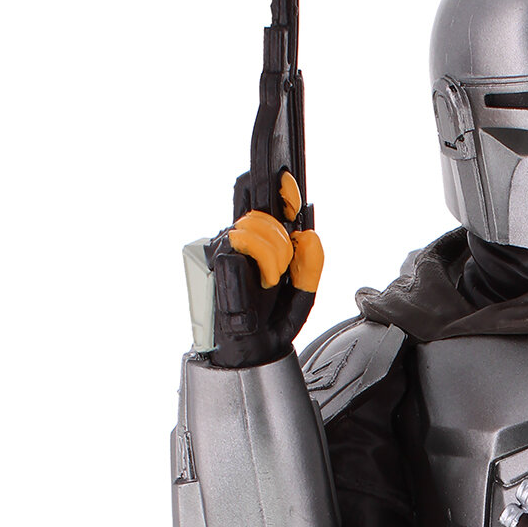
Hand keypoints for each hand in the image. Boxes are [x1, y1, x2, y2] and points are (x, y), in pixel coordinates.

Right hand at [209, 172, 323, 367]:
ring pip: (256, 226)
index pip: (263, 202)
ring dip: (275, 256)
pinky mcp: (217, 260)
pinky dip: (264, 266)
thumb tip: (308, 234)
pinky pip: (246, 246)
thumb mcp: (304, 292)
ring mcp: (224, 247)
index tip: (288, 177)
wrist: (253, 349)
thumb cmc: (271, 321)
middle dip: (283, 240)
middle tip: (281, 272)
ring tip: (270, 282)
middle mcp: (239, 239)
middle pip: (264, 212)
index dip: (277, 188)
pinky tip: (262, 284)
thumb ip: (311, 263)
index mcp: (260, 243)